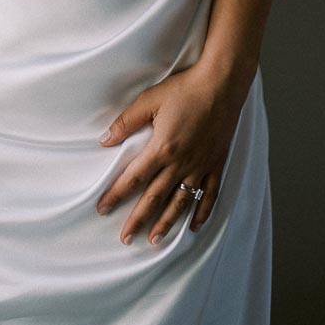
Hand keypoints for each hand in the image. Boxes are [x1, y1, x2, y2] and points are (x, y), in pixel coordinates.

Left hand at [95, 64, 249, 245]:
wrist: (222, 84)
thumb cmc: (185, 89)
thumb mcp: (150, 100)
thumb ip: (126, 122)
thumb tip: (104, 140)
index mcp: (162, 148)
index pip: (134, 178)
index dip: (116, 194)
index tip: (102, 208)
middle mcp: (181, 163)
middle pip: (155, 197)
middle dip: (138, 219)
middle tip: (125, 239)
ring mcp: (201, 166)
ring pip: (181, 202)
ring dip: (167, 223)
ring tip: (154, 239)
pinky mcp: (216, 164)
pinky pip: (209, 194)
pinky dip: (202, 212)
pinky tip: (194, 227)